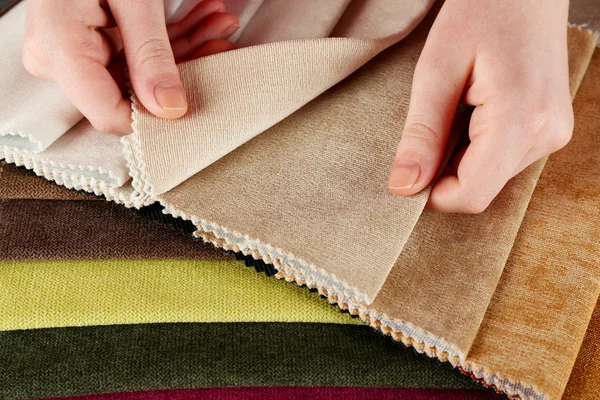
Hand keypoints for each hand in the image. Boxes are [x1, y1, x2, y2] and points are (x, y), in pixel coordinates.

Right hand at [22, 0, 238, 133]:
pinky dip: (172, 36)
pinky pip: (136, 53)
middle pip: (133, 91)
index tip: (195, 102)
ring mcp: (77, 49)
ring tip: (219, 25)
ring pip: (142, 72)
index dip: (154, 116)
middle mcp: (61, 57)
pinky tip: (202, 19)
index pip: (109, 113)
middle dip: (185, 66)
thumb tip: (170, 107)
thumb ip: (150, 53)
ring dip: (187, 47)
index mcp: (60, 49)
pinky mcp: (93, 40)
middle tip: (221, 44)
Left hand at [388, 0, 571, 212]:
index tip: (405, 174)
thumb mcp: (436, 70)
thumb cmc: (480, 13)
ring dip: (458, 158)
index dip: (431, 195)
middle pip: (480, 188)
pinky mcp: (550, 129)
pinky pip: (502, 160)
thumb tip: (403, 186)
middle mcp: (547, 135)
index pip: (471, 194)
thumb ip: (421, 133)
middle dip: (442, 173)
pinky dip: (475, 148)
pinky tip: (470, 111)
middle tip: (428, 126)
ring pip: (490, 176)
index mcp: (522, 120)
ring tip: (454, 108)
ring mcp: (553, 133)